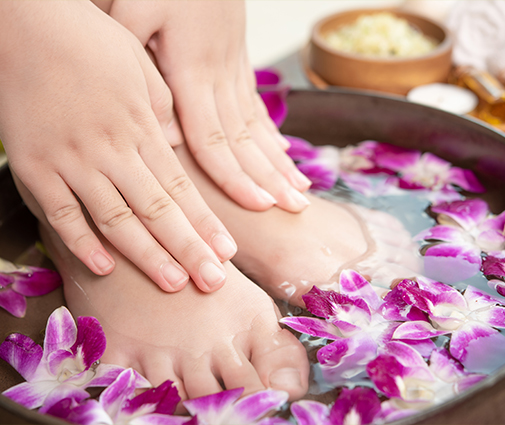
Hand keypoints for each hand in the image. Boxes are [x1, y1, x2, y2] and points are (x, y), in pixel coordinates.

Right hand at [0, 1, 235, 292]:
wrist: (27, 24)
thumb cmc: (90, 43)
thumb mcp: (141, 70)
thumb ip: (162, 111)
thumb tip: (177, 144)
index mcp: (141, 128)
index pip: (181, 188)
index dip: (205, 223)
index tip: (226, 251)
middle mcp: (111, 150)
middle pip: (157, 211)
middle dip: (188, 249)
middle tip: (213, 281)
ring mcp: (71, 161)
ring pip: (116, 219)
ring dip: (147, 255)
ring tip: (174, 284)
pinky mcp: (33, 167)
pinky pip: (60, 213)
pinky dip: (81, 243)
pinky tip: (105, 268)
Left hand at [107, 0, 312, 212]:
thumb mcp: (131, 9)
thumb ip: (139, 67)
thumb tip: (163, 131)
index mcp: (192, 73)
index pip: (214, 139)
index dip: (235, 177)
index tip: (261, 205)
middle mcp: (219, 78)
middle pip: (245, 141)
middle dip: (271, 178)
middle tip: (297, 210)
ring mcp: (233, 71)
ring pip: (257, 127)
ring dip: (279, 162)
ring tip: (301, 192)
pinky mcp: (238, 63)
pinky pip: (256, 107)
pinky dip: (271, 136)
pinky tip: (283, 155)